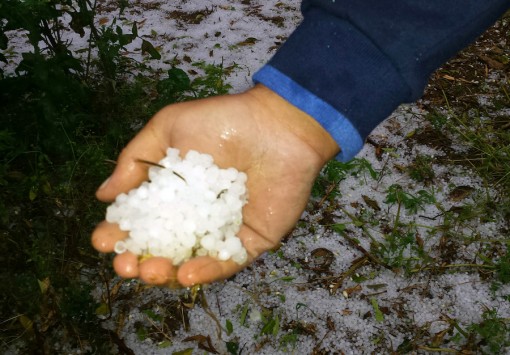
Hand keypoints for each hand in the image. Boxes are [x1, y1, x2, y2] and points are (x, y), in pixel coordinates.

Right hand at [91, 84, 338, 286]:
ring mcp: (221, 232)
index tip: (103, 238)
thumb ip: (134, 160)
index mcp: (173, 193)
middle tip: (125, 264)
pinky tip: (185, 275)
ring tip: (151, 271)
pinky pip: (226, 263)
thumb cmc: (223, 121)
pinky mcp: (249, 242)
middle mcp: (193, 217)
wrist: (276, 125)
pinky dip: (206, 271)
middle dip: (138, 260)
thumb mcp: (169, 128)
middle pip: (161, 248)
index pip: (141, 220)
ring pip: (189, 262)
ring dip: (166, 273)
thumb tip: (103, 195)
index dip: (119, 232)